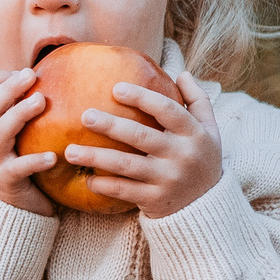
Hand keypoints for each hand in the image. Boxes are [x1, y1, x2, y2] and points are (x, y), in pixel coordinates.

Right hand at [0, 68, 57, 214]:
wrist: (15, 212)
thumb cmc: (24, 167)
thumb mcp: (19, 139)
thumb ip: (25, 114)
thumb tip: (54, 80)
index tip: (21, 72)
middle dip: (8, 88)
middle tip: (31, 75)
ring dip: (19, 114)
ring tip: (41, 101)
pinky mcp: (6, 183)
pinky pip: (17, 169)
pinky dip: (34, 160)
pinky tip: (53, 156)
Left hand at [64, 64, 224, 218]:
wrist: (207, 206)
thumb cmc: (202, 159)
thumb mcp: (210, 130)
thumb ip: (197, 101)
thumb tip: (183, 73)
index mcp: (194, 134)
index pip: (167, 110)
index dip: (142, 97)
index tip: (115, 88)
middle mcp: (181, 156)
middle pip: (141, 136)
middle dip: (111, 125)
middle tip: (85, 115)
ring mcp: (167, 179)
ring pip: (126, 166)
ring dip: (96, 158)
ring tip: (70, 151)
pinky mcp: (155, 199)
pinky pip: (124, 191)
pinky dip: (104, 185)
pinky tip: (87, 179)